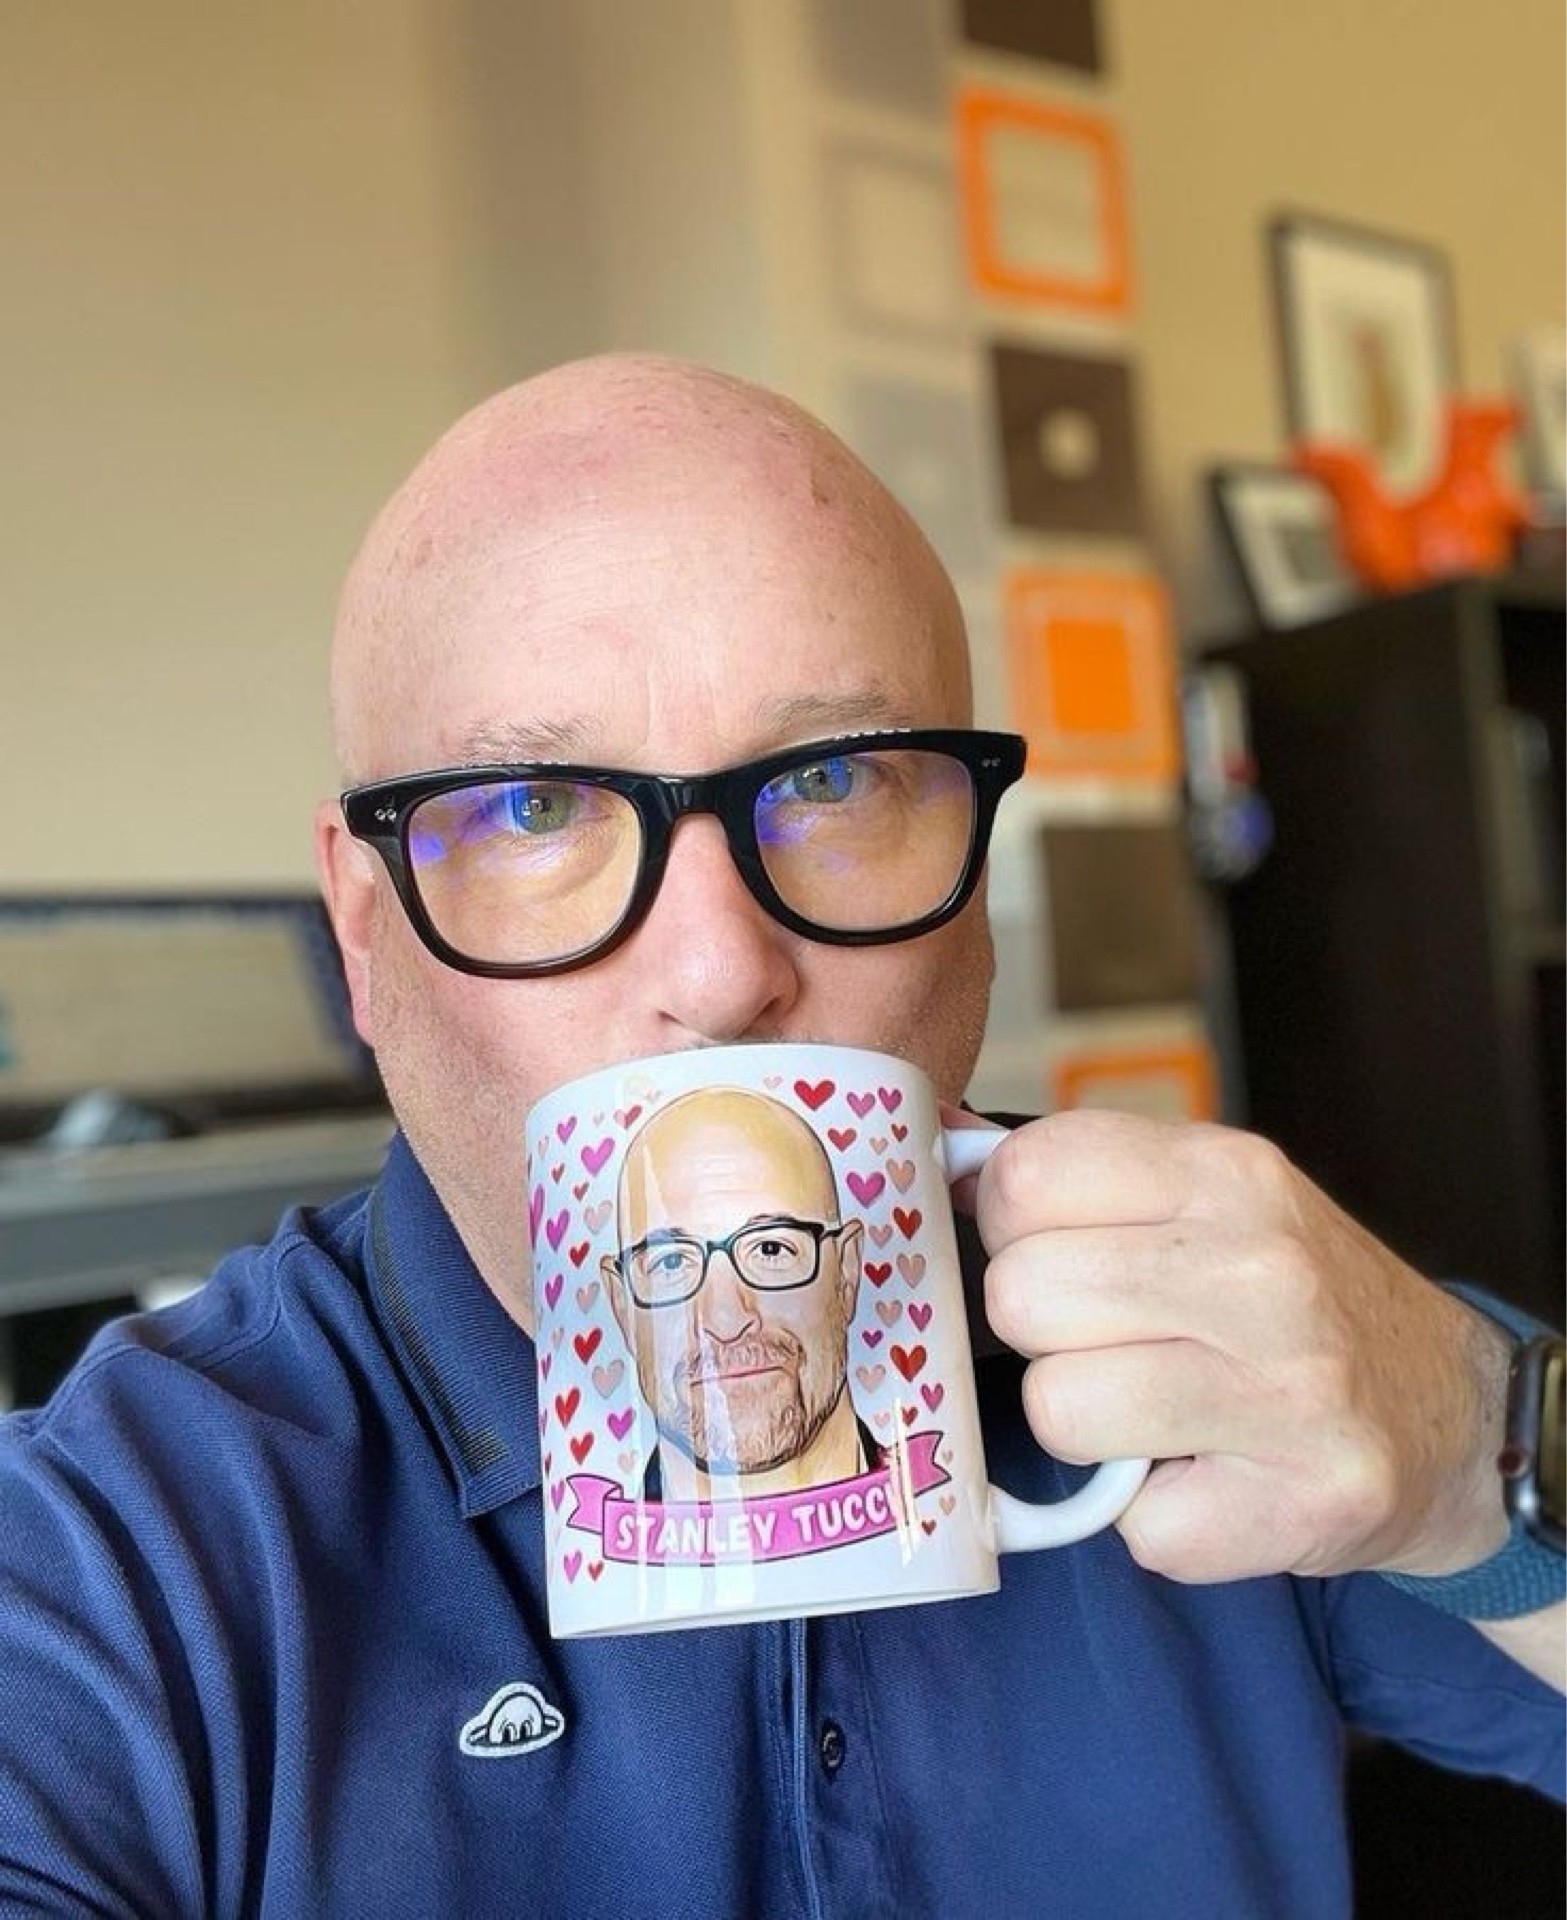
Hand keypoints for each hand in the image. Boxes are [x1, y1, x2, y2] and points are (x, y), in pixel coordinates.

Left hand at [973, 1109, 1513, 1583]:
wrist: (1452, 1415)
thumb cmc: (1291, 1300)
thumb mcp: (1208, 1198)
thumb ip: (1084, 1178)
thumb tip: (936, 1159)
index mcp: (1226, 1172)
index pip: (1027, 1175)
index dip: (1007, 1225)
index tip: (1048, 1250)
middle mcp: (1262, 1271)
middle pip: (1021, 1296)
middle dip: (1039, 1331)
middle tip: (1108, 1341)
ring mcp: (1288, 1391)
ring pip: (1055, 1409)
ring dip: (1086, 1423)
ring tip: (1153, 1408)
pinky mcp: (1296, 1506)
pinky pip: (1128, 1524)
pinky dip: (1151, 1515)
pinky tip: (1208, 1474)